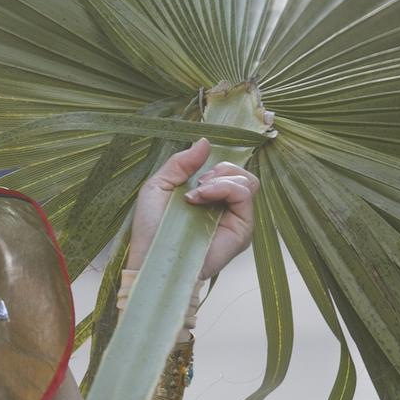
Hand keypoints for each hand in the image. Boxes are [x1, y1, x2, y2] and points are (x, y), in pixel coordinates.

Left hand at [125, 137, 258, 278]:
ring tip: (198, 193)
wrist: (152, 258)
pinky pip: (245, 195)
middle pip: (242, 173)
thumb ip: (181, 163)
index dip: (215, 165)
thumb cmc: (151, 229)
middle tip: (198, 182)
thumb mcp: (160, 185)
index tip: (195, 174)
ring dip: (221, 179)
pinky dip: (224, 188)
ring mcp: (235, 220)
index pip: (228, 172)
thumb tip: (205, 141)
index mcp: (209, 198)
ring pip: (248, 181)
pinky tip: (202, 197)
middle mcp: (224, 209)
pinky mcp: (241, 231)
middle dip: (221, 169)